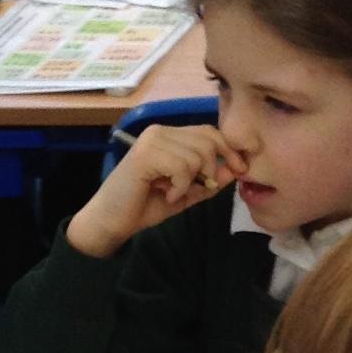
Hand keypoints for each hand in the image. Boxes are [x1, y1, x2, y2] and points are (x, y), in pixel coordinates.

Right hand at [65, 121, 245, 258]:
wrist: (111, 221)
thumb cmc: (145, 206)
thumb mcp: (186, 194)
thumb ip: (208, 181)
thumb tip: (235, 169)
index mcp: (169, 135)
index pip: (209, 131)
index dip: (229, 150)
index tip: (240, 169)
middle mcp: (160, 131)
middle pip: (208, 140)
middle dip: (211, 168)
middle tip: (198, 189)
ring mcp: (152, 140)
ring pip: (197, 155)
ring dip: (191, 182)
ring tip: (173, 193)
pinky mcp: (146, 154)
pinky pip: (182, 167)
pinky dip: (180, 187)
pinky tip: (166, 194)